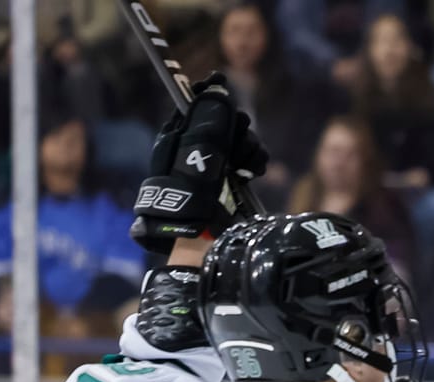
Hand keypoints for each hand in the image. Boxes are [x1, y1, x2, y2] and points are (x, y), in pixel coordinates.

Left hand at [131, 72, 268, 253]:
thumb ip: (209, 128)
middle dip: (235, 126)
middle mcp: (197, 152)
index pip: (193, 109)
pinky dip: (254, 161)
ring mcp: (217, 169)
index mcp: (178, 143)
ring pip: (238, 141)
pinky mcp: (234, 184)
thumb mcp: (197, 160)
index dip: (206, 95)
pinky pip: (248, 160)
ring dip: (248, 146)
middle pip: (221, 123)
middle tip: (242, 135)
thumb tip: (217, 93)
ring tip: (249, 164)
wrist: (202, 248)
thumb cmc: (192, 205)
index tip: (219, 82)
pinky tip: (254, 171)